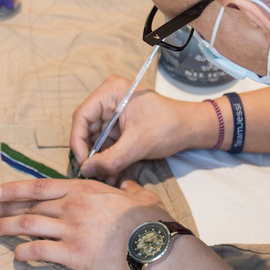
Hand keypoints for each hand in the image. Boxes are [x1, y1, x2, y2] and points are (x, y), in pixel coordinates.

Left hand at [0, 178, 171, 269]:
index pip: (39, 187)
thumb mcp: (136, 193)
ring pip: (27, 226)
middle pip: (28, 206)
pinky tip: (16, 256)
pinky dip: (24, 253)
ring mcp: (69, 230)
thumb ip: (125, 186)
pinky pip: (40, 252)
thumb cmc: (148, 218)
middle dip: (4, 208)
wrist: (153, 242)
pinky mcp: (72, 253)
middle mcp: (70, 206)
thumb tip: (126, 182)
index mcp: (81, 189)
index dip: (14, 189)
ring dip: (5, 228)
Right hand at [70, 75, 188, 179]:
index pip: (82, 116)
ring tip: (105, 177)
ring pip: (95, 139)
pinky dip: (108, 158)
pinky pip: (106, 143)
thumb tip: (86, 171)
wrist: (191, 129)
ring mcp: (113, 112)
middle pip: (87, 128)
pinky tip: (111, 174)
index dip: (78, 142)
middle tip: (92, 174)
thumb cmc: (169, 127)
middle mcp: (108, 99)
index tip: (82, 163)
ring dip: (99, 160)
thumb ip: (111, 159)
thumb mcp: (138, 144)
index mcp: (111, 92)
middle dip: (90, 154)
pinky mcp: (119, 125)